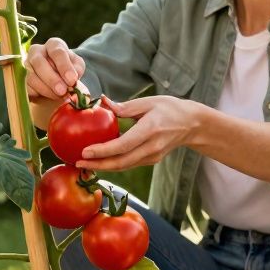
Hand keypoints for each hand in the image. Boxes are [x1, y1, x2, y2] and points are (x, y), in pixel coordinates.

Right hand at [24, 38, 85, 100]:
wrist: (58, 78)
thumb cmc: (68, 69)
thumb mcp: (77, 66)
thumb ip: (77, 69)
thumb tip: (73, 78)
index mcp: (53, 45)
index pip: (57, 52)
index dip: (64, 66)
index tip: (72, 80)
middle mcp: (36, 51)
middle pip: (39, 62)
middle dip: (52, 79)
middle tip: (62, 91)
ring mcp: (26, 64)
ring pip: (31, 76)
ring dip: (46, 88)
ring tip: (58, 96)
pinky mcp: (21, 78)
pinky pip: (26, 86)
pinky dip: (37, 93)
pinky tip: (47, 97)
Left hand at [77, 96, 199, 171]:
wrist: (192, 125)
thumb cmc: (169, 108)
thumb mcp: (149, 102)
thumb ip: (126, 107)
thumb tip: (103, 103)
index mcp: (150, 130)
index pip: (123, 145)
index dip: (103, 151)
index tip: (85, 151)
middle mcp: (151, 147)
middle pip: (121, 162)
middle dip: (98, 164)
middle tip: (78, 162)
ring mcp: (152, 156)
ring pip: (124, 166)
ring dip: (103, 167)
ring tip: (84, 164)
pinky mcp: (151, 160)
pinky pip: (128, 165)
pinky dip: (112, 165)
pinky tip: (98, 161)